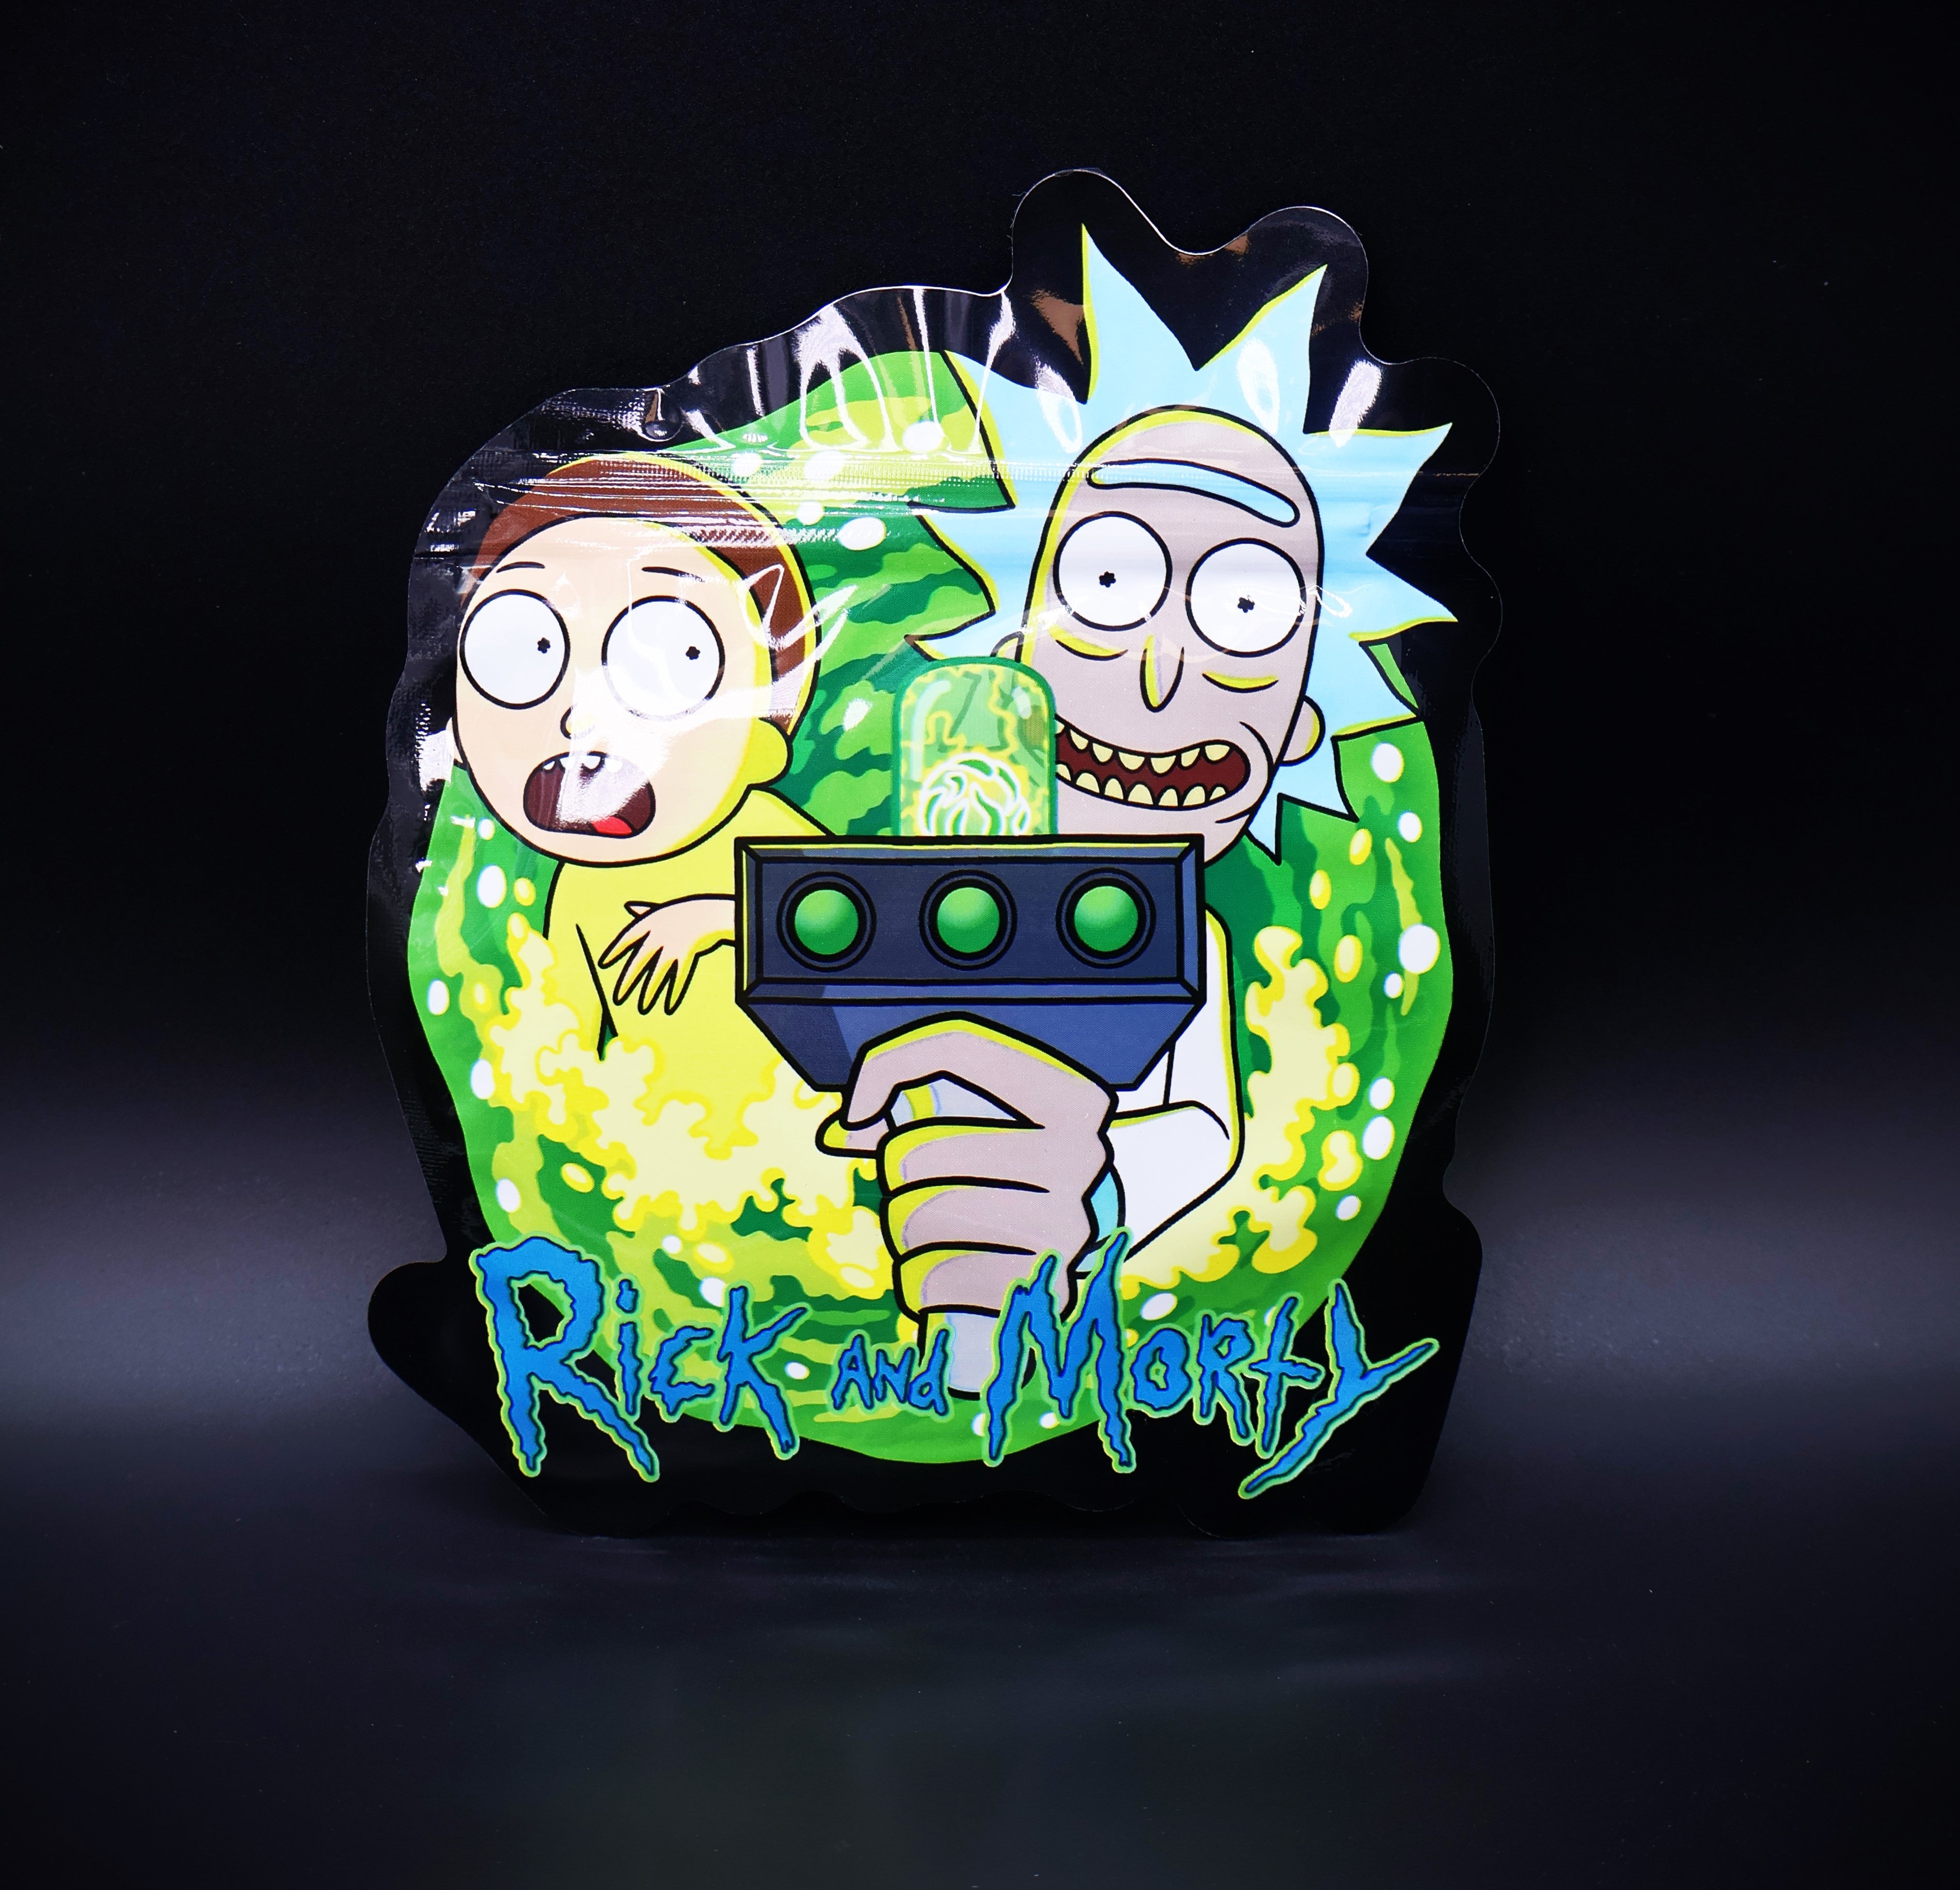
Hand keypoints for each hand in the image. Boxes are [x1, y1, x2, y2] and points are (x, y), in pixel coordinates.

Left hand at [597, 896, 735, 1014]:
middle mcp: (658, 935)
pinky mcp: (686, 954)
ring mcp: (672, 945)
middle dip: (628, 981)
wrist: (710, 914)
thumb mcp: (664, 909)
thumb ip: (645, 910)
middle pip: (639, 962)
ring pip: (657, 974)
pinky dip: (673, 993)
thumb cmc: (686, 912)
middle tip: (618, 998)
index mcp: (651, 922)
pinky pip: (679, 977)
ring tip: (642, 1008)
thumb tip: (628, 905)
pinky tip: (669, 1006)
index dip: (615, 950)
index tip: (603, 963)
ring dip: (649, 993)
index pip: (627, 937)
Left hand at [817, 1021, 1113, 1318]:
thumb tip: (850, 1125)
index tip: (858, 1110)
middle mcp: (1079, 1155)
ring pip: (920, 1217)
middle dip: (898, 1178)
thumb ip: (927, 1099)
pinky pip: (936, 1277)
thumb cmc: (1018, 1186)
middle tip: (922, 1191)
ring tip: (937, 1235)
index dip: (889, 1067)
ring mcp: (1067, 1225)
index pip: (960, 1046)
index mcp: (1071, 1098)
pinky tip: (943, 1275)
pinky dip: (922, 1281)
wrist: (1085, 1264)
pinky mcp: (1043, 1289)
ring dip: (907, 1232)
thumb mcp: (998, 1126)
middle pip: (916, 1153)